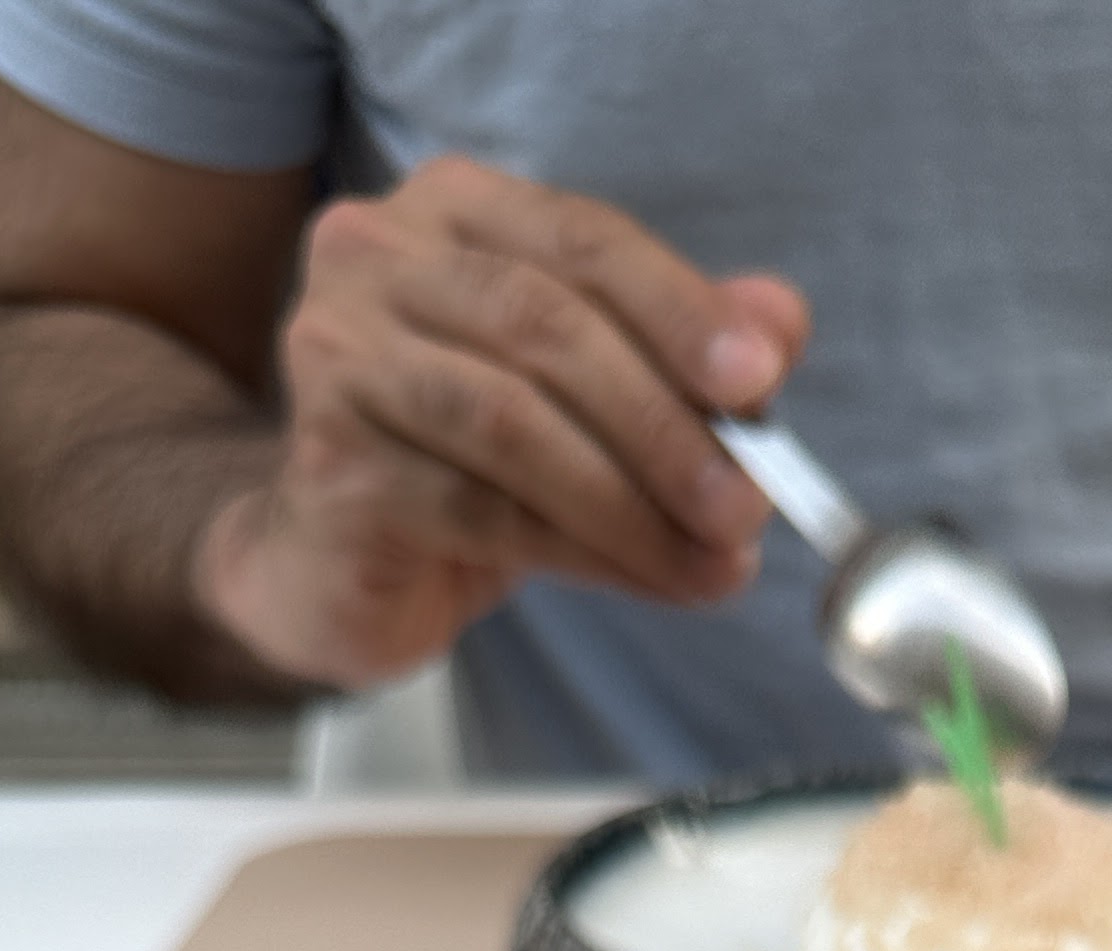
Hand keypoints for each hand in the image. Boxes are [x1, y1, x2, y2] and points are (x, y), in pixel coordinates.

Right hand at [195, 158, 809, 692]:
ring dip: (632, 505)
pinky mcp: (331, 464)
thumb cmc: (469, 460)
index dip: (680, 309)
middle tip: (746, 506)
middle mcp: (377, 257)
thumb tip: (779, 323)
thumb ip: (679, 348)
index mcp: (454, 209)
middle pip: (548, 329)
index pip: (585, 241)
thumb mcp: (590, 393)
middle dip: (665, 426)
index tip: (764, 380)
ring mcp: (339, 356)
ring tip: (710, 564)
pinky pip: (481, 510)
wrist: (335, 563)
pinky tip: (646, 580)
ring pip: (514, 425)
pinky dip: (584, 551)